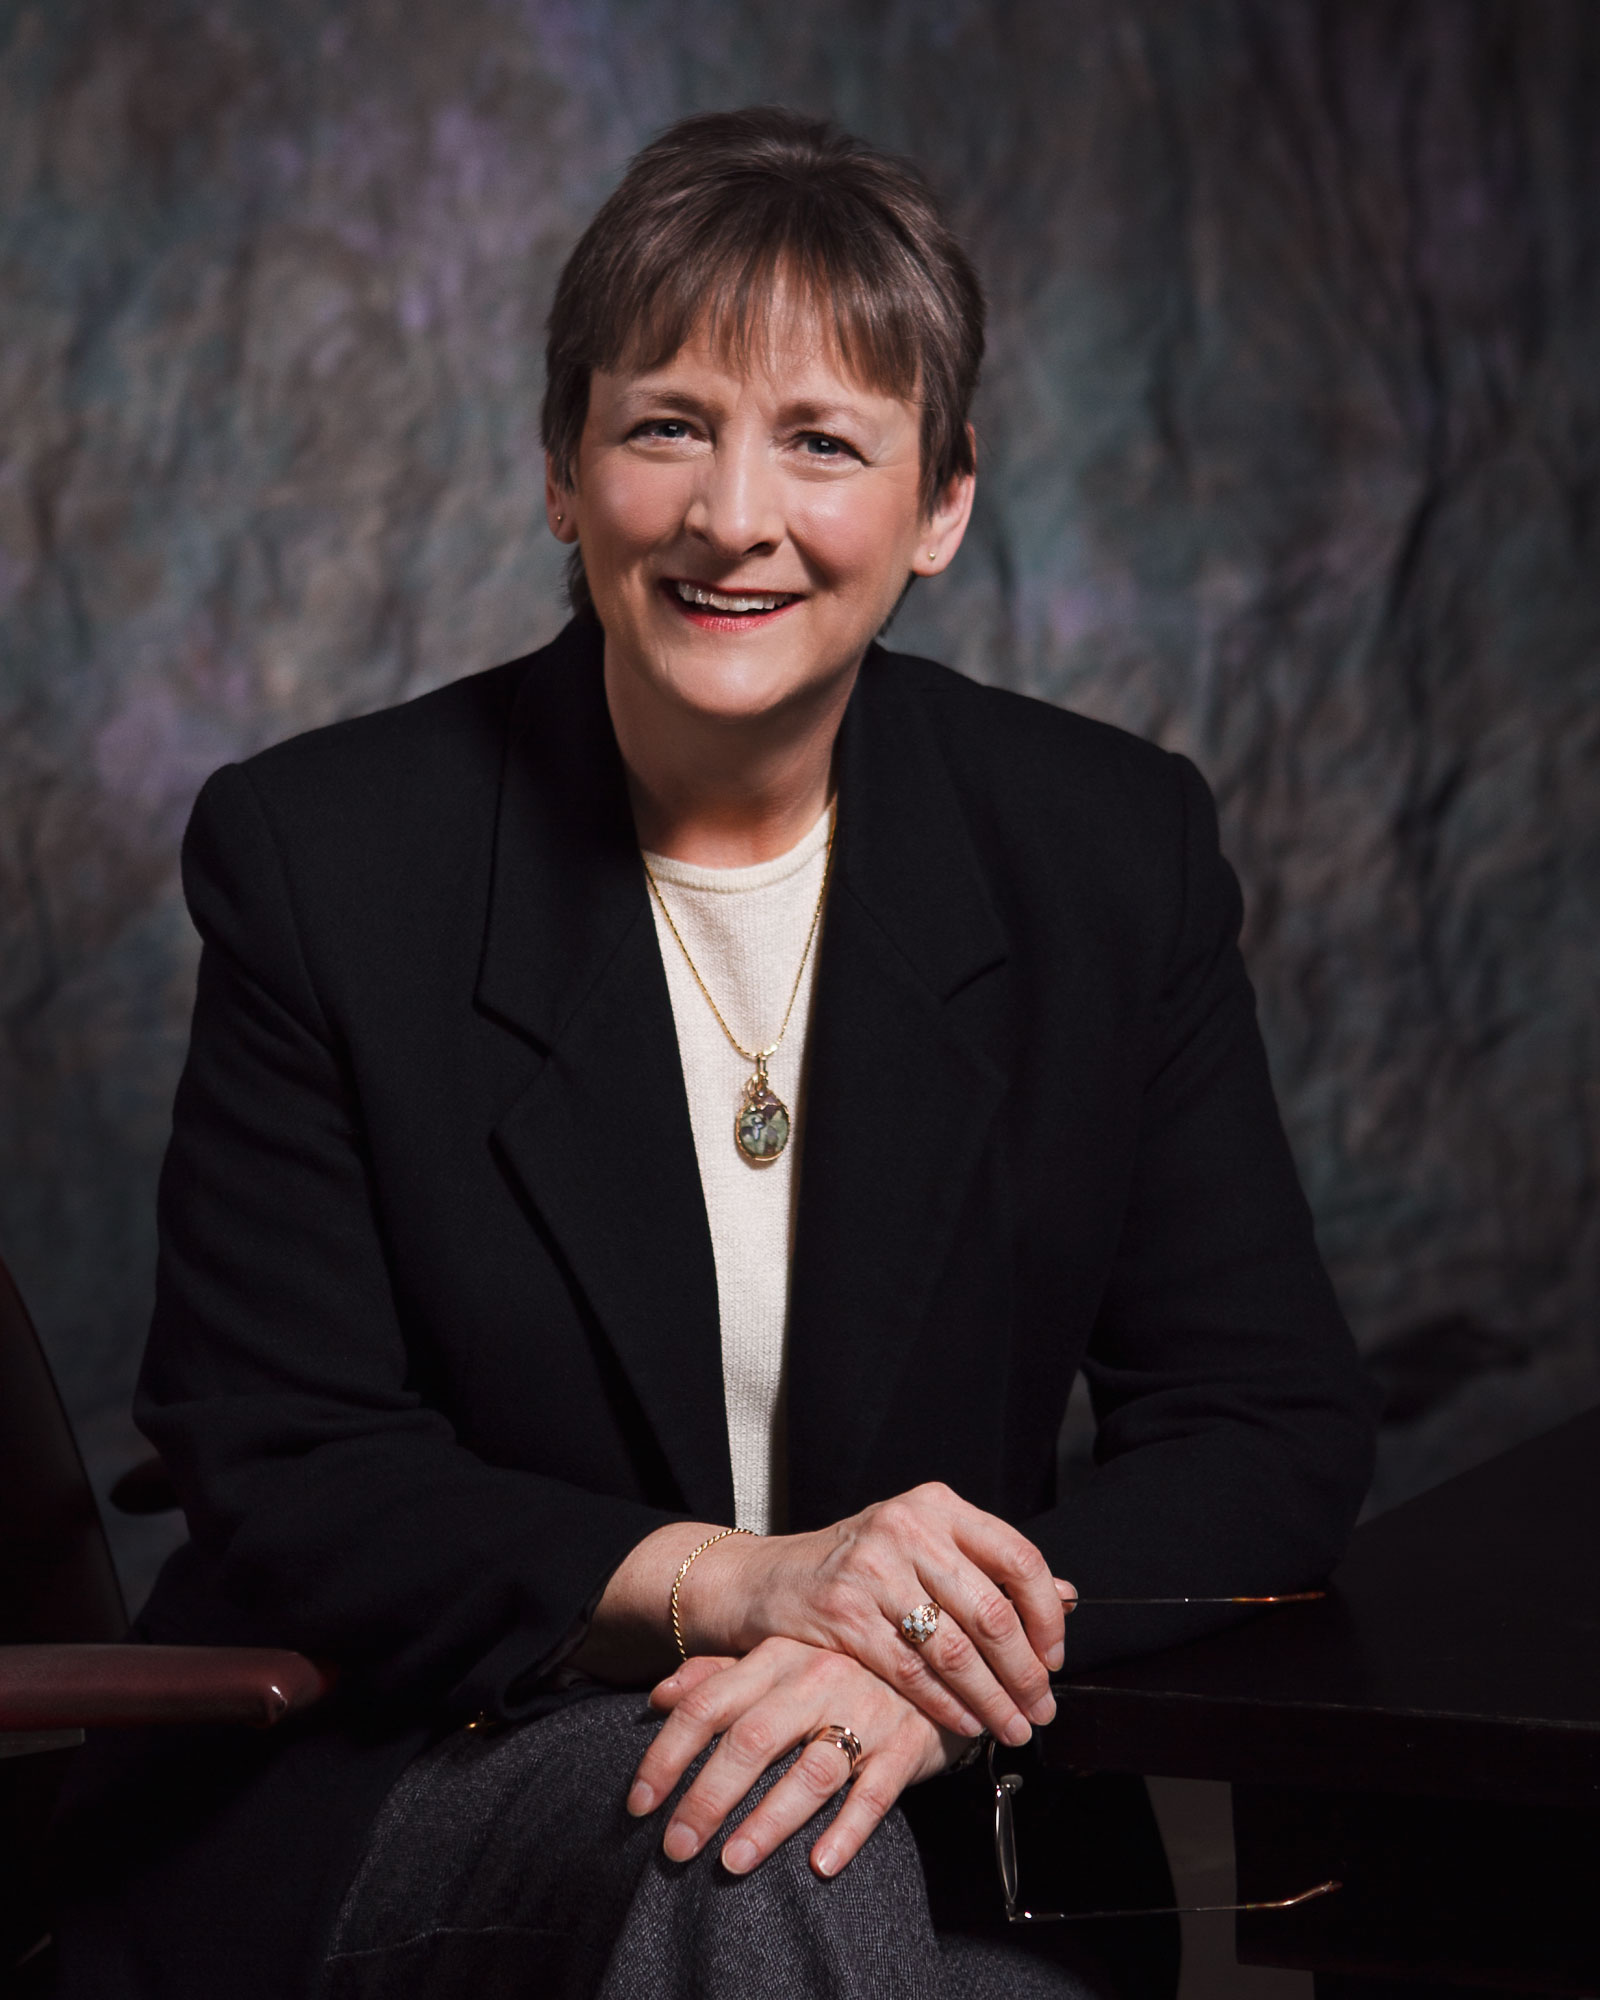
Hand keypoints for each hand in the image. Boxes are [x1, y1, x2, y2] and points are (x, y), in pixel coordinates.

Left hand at [626, 1638, 957, 1879]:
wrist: (937, 1654)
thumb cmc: (842, 1665)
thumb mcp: (779, 1658)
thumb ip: (718, 1675)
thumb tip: (660, 1696)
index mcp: (779, 1654)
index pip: (709, 1705)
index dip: (668, 1755)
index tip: (639, 1802)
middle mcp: (818, 1678)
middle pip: (751, 1741)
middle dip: (708, 1798)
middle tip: (676, 1848)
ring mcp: (866, 1710)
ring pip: (811, 1770)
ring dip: (769, 1820)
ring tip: (733, 1863)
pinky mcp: (907, 1744)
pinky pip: (875, 1793)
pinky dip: (847, 1830)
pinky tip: (820, 1866)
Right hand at [691, 1483, 1067, 1748]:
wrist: (767, 1578)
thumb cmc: (857, 1565)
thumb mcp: (923, 1547)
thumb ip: (988, 1568)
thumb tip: (1065, 1598)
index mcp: (938, 1507)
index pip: (1018, 1556)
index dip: (1046, 1615)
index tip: (1055, 1658)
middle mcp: (908, 1528)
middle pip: (990, 1610)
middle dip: (1025, 1671)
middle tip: (1042, 1709)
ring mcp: (873, 1570)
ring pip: (953, 1649)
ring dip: (992, 1699)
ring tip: (1013, 1728)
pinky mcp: (844, 1613)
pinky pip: (910, 1673)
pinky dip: (945, 1706)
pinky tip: (966, 1726)